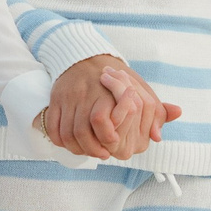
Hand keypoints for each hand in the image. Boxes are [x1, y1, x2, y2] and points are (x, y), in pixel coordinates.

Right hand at [41, 57, 179, 159]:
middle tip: (102, 154)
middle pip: (82, 132)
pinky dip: (59, 140)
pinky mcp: (56, 100)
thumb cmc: (119, 78)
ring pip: (67, 133)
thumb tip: (157, 137)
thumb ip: (154, 113)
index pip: (101, 122)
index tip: (113, 149)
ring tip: (87, 151)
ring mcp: (68, 97)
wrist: (87, 57)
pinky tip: (70, 143)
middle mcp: (85, 94)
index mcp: (107, 92)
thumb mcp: (141, 91)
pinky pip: (53, 127)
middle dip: (92, 148)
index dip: (107, 140)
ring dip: (76, 147)